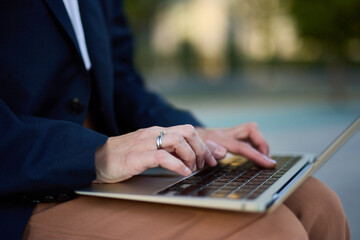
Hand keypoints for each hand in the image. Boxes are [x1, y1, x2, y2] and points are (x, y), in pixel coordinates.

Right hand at [94, 125, 216, 182]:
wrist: (97, 157)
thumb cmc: (124, 155)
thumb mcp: (148, 148)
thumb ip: (166, 150)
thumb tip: (187, 159)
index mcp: (158, 131)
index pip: (188, 130)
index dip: (204, 144)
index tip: (212, 158)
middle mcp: (154, 133)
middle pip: (187, 131)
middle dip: (202, 148)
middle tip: (205, 164)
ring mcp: (146, 143)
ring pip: (178, 140)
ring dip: (191, 156)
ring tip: (193, 169)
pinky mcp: (138, 156)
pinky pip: (163, 156)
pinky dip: (177, 164)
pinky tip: (183, 173)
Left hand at [196, 122, 275, 167]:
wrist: (181, 136)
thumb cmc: (188, 145)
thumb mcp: (194, 149)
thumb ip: (208, 150)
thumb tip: (223, 153)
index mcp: (218, 139)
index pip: (242, 146)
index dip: (257, 155)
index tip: (269, 163)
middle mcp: (224, 133)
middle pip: (250, 130)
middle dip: (262, 144)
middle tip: (266, 159)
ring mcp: (226, 133)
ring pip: (249, 130)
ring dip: (258, 142)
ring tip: (262, 156)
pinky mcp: (226, 135)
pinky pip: (244, 137)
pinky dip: (252, 143)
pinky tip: (253, 153)